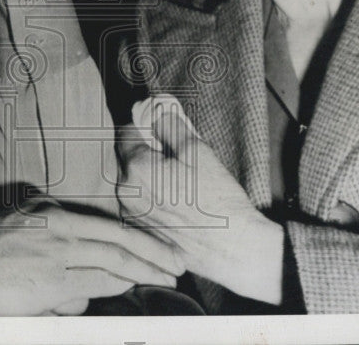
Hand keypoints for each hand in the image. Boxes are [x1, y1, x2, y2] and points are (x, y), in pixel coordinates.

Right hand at [0, 200, 182, 315]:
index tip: (156, 244)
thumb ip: (50, 254)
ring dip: (145, 267)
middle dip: (153, 249)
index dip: (135, 235)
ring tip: (169, 274)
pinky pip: (93, 279)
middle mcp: (58, 224)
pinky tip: (135, 286)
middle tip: (179, 259)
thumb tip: (78, 289)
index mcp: (49, 211)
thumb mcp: (17, 235)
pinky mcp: (48, 277)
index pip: (104, 224)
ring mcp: (55, 250)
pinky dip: (118, 282)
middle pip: (118, 237)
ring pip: (113, 257)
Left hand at [117, 96, 284, 303]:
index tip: (159, 124)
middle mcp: (125, 193)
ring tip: (181, 181)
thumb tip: (154, 109)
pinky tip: (179, 201)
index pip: (127, 131)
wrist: (232, 248)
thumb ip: (169, 123)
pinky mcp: (141, 231)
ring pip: (134, 180)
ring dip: (149, 173)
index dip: (144, 123)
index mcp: (136, 168)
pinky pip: (140, 202)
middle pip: (128, 156)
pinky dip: (153, 195)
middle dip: (148, 150)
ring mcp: (131, 215)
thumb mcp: (196, 149)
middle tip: (177, 155)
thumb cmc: (217, 199)